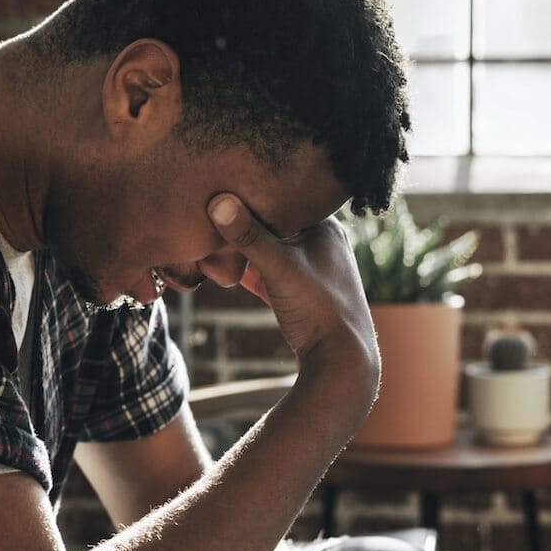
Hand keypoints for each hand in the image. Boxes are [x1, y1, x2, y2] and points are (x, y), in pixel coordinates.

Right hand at [208, 193, 377, 379]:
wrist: (340, 360)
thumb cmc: (318, 307)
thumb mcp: (279, 267)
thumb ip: (249, 236)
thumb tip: (218, 201)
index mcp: (326, 227)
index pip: (286, 197)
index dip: (255, 194)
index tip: (224, 190)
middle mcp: (322, 244)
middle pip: (274, 225)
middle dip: (244, 224)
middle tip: (210, 215)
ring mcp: (311, 270)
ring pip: (269, 250)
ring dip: (243, 250)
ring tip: (210, 242)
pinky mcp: (299, 294)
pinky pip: (267, 273)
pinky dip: (247, 271)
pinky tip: (221, 269)